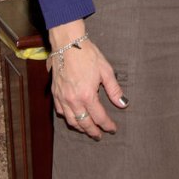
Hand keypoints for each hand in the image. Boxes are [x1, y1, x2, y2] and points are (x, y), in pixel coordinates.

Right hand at [48, 21, 127, 138]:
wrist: (68, 44)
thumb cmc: (88, 55)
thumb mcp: (106, 70)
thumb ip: (114, 89)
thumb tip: (123, 103)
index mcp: (87, 95)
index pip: (99, 117)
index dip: (107, 125)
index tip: (113, 129)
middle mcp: (73, 100)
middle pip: (84, 123)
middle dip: (93, 131)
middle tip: (100, 135)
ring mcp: (62, 98)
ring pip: (70, 120)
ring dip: (80, 127)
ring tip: (87, 129)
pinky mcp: (55, 93)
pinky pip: (60, 112)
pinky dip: (67, 118)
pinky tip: (73, 117)